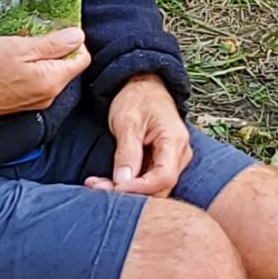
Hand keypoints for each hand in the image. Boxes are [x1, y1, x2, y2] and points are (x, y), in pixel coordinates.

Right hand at [0, 29, 89, 118]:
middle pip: (66, 66)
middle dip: (54, 49)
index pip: (82, 58)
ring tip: (19, 47)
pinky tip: (13, 61)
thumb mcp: (21, 47)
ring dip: (40, 58)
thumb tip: (78, 36)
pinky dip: (30, 70)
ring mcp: (35, 101)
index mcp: (52, 81)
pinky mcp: (22, 103)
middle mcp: (48, 95)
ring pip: (50, 74)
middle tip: (32, 37)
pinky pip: (36, 82)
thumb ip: (53, 44)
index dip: (72, 42)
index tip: (54, 32)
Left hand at [87, 74, 191, 197]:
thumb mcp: (128, 121)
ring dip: (126, 191)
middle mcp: (179, 154)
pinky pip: (148, 181)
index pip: (164, 177)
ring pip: (153, 188)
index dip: (140, 188)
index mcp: (175, 141)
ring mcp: (172, 160)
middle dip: (130, 193)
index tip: (115, 187)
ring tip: (98, 184)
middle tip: (98, 188)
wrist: (143, 84)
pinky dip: (128, 184)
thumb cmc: (138, 97)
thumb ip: (127, 152)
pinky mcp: (161, 162)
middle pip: (160, 188)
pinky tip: (107, 182)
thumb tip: (122, 182)